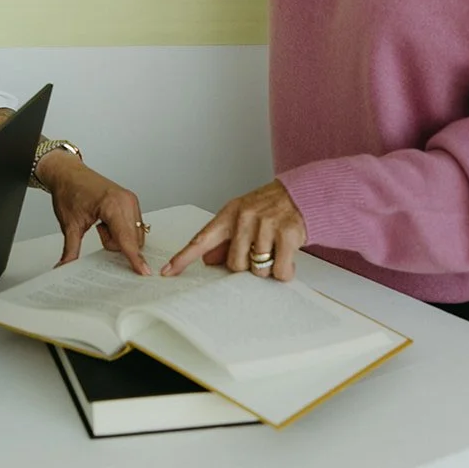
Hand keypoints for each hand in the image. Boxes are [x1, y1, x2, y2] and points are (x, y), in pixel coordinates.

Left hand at [34, 151, 150, 275]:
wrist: (67, 173)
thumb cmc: (69, 190)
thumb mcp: (69, 224)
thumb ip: (70, 250)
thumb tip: (64, 268)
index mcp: (113, 205)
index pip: (126, 238)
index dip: (135, 258)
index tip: (144, 272)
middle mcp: (126, 201)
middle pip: (133, 240)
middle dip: (116, 244)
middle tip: (98, 229)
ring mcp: (130, 201)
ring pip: (134, 235)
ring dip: (118, 237)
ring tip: (101, 224)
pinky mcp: (130, 202)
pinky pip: (133, 227)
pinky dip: (121, 230)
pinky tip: (106, 221)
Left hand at [160, 180, 306, 281]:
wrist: (300, 195)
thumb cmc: (268, 208)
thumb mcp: (241, 217)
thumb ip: (224, 240)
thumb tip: (207, 260)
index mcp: (229, 214)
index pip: (201, 239)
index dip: (183, 258)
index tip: (168, 272)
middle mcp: (245, 217)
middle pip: (235, 265)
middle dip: (247, 264)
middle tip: (259, 249)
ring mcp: (266, 225)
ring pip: (259, 270)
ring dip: (268, 266)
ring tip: (275, 248)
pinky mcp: (288, 234)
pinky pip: (280, 271)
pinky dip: (284, 270)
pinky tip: (286, 254)